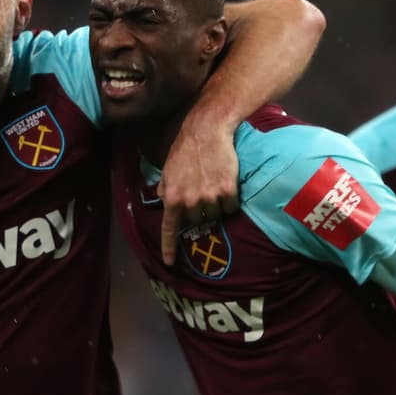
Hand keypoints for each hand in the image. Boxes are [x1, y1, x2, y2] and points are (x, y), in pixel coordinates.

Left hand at [158, 109, 240, 264]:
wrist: (207, 131)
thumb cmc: (186, 149)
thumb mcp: (168, 170)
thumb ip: (165, 189)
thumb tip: (164, 203)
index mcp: (172, 197)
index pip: (169, 228)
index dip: (169, 247)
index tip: (169, 263)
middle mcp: (190, 201)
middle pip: (197, 221)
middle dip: (199, 210)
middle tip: (201, 190)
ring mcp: (209, 197)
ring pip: (215, 215)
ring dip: (216, 205)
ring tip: (214, 183)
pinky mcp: (228, 191)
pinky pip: (231, 207)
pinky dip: (230, 200)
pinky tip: (226, 183)